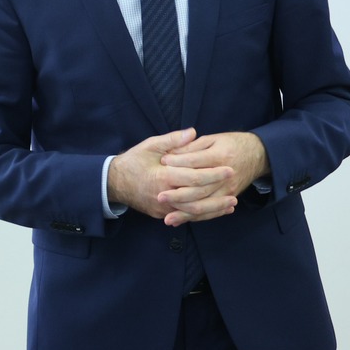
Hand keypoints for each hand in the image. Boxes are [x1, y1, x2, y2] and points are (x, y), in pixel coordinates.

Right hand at [107, 128, 235, 226]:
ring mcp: (163, 209)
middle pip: (197, 198)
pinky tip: (217, 211)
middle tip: (235, 185)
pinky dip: (204, 215)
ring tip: (232, 203)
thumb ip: (172, 140)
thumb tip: (192, 133)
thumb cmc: (133, 161)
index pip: (194, 178)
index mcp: (162, 177)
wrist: (114, 183)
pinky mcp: (163, 214)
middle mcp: (164, 196)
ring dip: (214, 208)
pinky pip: (186, 217)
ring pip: (194, 212)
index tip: (229, 168)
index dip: (213, 174)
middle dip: (218, 192)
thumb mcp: (150, 145)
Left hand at [157, 131, 269, 224]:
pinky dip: (196, 218)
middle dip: (178, 195)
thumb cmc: (232, 143)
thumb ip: (192, 146)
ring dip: (185, 213)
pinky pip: (211, 212)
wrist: (258, 154)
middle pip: (199, 189)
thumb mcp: (213, 139)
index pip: (194, 162)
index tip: (161, 163)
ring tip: (167, 218)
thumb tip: (171, 153)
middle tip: (159, 197)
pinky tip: (181, 221)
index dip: (177, 162)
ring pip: (205, 205)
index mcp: (219, 156)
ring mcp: (228, 190)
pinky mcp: (228, 197)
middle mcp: (224, 176)